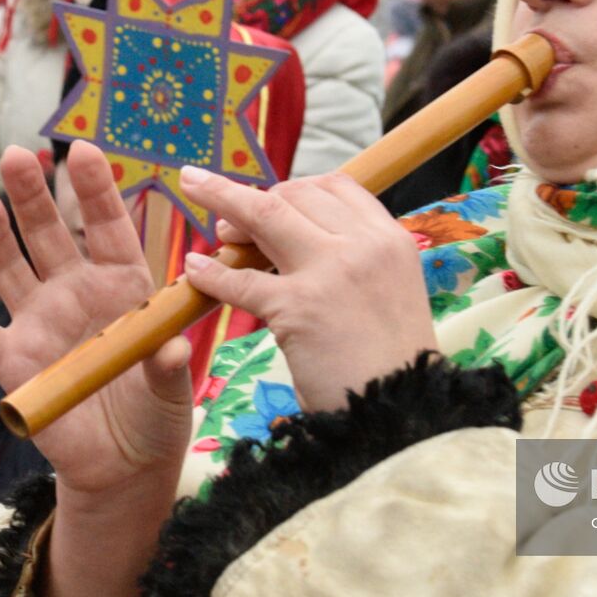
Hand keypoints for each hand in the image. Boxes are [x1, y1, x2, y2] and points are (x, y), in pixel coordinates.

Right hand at [0, 142, 192, 499]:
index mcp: (124, 287)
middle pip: (51, 236)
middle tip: (17, 155)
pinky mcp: (14, 364)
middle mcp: (78, 294)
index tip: (84, 148)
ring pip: (12, 271)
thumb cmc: (158, 411)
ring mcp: (42, 324)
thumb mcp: (173, 386)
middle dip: (34, 196)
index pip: (108, 227)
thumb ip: (167, 364)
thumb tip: (170, 348)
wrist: (126, 463)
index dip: (96, 190)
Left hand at [179, 168, 437, 412]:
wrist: (403, 409)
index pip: (338, 187)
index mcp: (391, 240)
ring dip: (223, 198)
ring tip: (193, 190)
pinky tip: (195, 268)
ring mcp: (331, 272)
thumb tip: (310, 246)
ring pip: (265, 215)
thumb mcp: (393, 294)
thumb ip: (360, 264)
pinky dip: (212, 272)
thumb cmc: (394, 363)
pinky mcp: (299, 308)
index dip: (299, 187)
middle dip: (257, 196)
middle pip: (297, 195)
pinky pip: (241, 279)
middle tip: (227, 217)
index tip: (275, 198)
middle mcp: (364, 245)